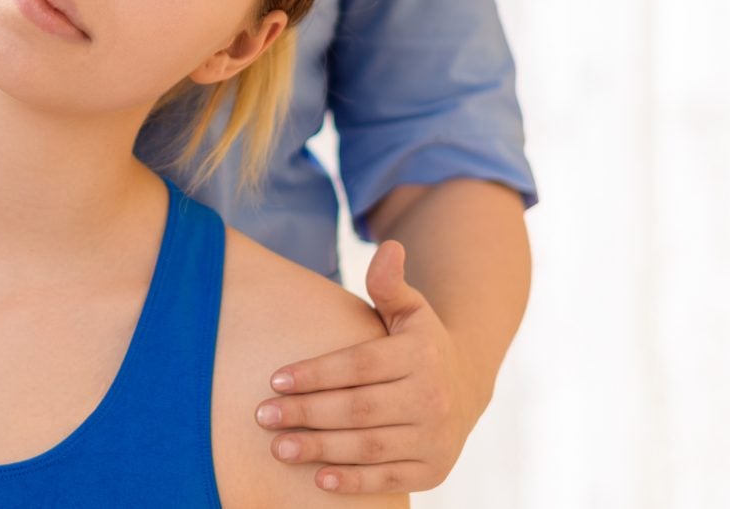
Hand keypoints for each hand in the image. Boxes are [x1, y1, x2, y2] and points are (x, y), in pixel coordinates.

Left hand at [253, 240, 486, 493]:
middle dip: (306, 413)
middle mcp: (433, 398)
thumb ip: (390, 284)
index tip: (275, 379)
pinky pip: (388, 479)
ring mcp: (435, 438)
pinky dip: (354, 482)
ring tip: (278, 447)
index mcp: (421, 356)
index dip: (316, 374)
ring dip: (320, 449)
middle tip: (263, 415)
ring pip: (368, 446)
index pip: (359, 366)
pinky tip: (318, 479)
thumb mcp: (410, 310)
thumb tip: (387, 246)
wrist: (466, 387)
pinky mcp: (433, 471)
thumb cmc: (418, 344)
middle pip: (358, 409)